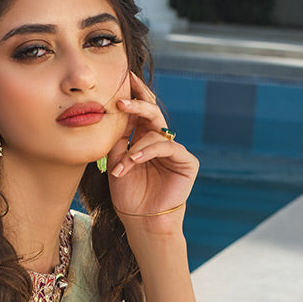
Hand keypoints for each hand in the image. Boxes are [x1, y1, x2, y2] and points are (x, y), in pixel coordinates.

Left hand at [107, 71, 198, 220]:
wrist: (141, 222)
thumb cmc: (128, 195)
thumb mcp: (117, 161)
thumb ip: (118, 137)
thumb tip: (115, 112)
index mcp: (144, 139)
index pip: (141, 112)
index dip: (134, 96)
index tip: (123, 80)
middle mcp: (161, 142)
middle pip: (153, 113)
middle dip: (137, 103)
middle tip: (121, 100)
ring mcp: (175, 151)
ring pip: (157, 132)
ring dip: (136, 147)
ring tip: (122, 165)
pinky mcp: (186, 162)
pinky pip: (167, 147)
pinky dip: (148, 152)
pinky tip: (134, 161)